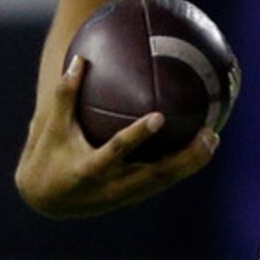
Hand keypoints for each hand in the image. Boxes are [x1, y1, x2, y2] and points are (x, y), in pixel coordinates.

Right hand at [14, 55, 218, 218]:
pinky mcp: (133, 198)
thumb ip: (65, 95)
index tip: (159, 117)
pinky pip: (162, 181)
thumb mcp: (51, 127)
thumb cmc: (48, 156)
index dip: (138, 136)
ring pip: (165, 181)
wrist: (47, 200)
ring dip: (191, 163)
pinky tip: (201, 149)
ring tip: (212, 139)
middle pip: (155, 174)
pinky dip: (182, 167)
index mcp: (90, 169)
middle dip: (184, 157)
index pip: (117, 150)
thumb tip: (79, 59)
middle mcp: (111, 186)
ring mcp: (125, 195)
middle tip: (208, 133)